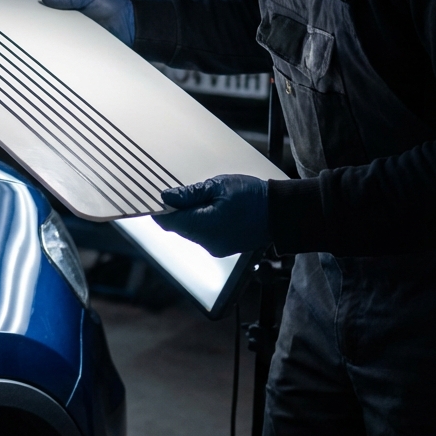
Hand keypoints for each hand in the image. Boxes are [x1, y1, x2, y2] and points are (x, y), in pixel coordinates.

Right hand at [41, 0, 134, 46]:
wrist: (133, 24)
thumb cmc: (113, 8)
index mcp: (70, 15)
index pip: (50, 17)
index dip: (40, 16)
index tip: (31, 15)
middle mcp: (72, 29)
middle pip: (52, 32)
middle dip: (44, 32)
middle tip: (35, 31)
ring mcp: (78, 42)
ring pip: (61, 45)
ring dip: (55, 44)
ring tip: (47, 42)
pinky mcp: (85, 53)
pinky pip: (73, 55)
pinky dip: (68, 54)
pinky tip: (62, 52)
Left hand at [153, 175, 269, 257]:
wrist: (280, 212)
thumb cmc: (252, 196)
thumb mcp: (218, 186)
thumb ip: (189, 194)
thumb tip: (165, 198)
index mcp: (203, 225)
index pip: (168, 222)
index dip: (159, 210)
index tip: (155, 198)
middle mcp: (206, 242)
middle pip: (178, 227)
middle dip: (175, 212)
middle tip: (178, 193)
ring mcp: (215, 248)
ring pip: (189, 232)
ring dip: (188, 217)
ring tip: (201, 199)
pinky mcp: (222, 249)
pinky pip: (202, 236)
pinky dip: (200, 224)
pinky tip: (211, 210)